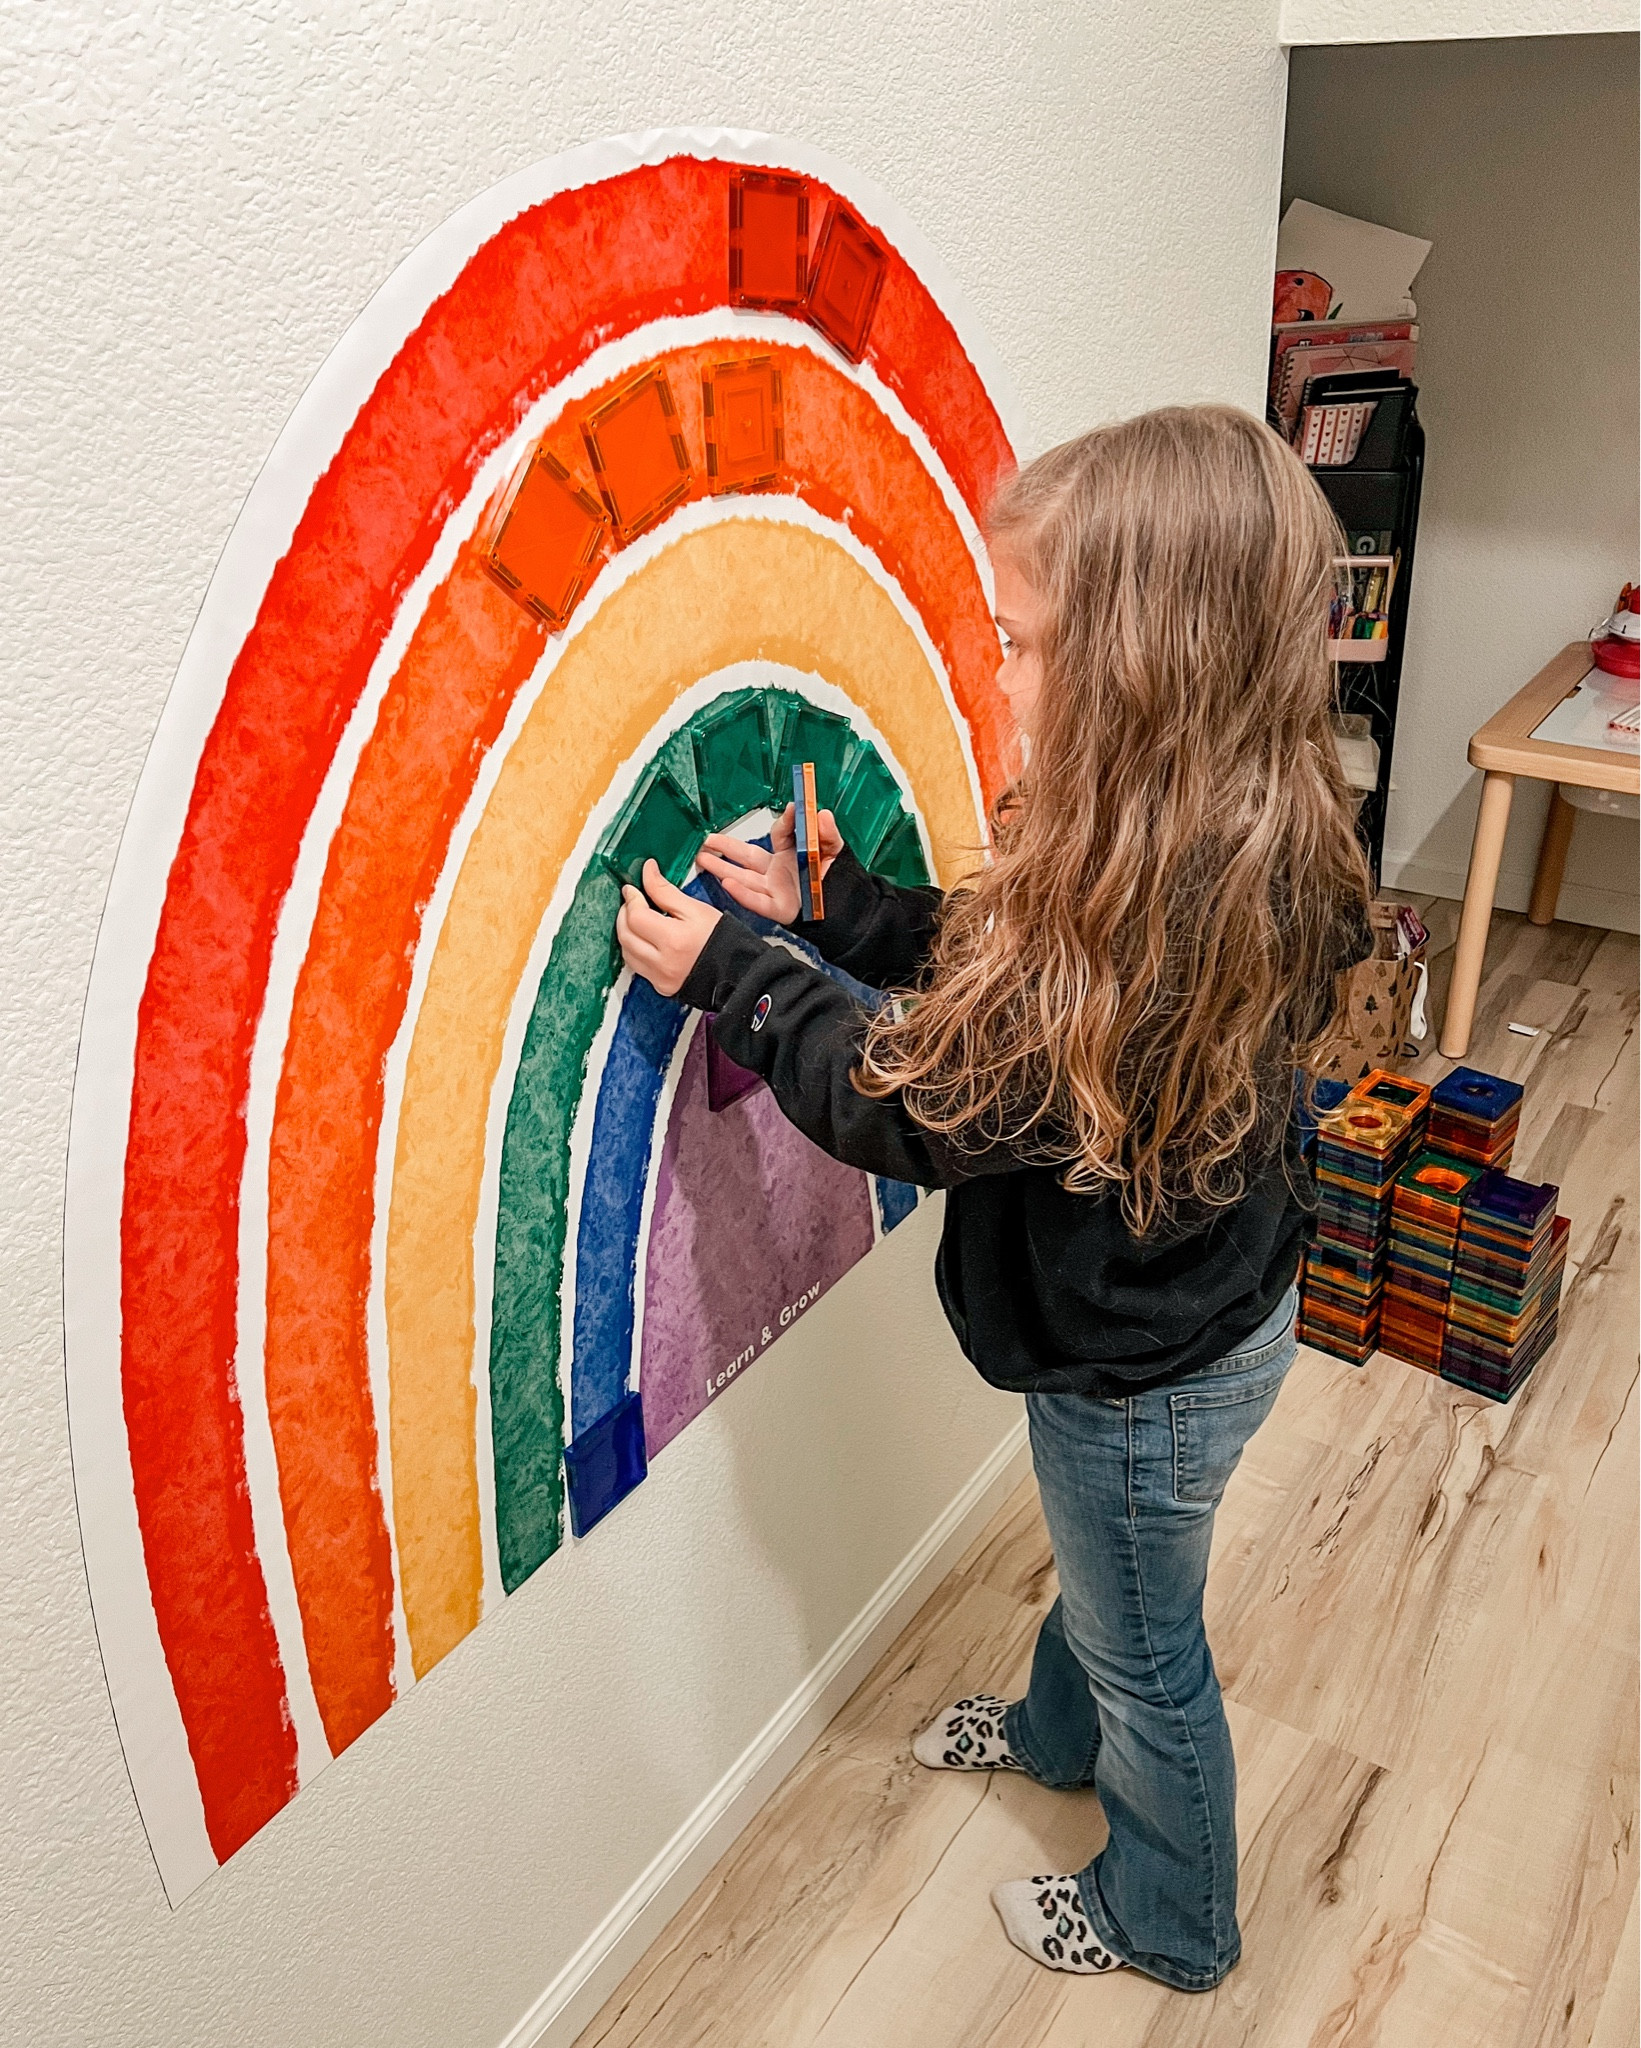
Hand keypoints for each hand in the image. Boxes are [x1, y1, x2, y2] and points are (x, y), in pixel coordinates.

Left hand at [615, 862, 721, 996]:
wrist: (739, 971)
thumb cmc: (723, 940)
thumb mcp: (696, 909)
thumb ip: (666, 891)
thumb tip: (648, 872)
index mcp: (674, 940)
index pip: (636, 917)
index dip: (631, 899)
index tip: (632, 888)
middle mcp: (663, 963)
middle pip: (625, 935)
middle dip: (624, 914)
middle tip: (632, 901)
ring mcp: (661, 978)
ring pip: (627, 952)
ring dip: (626, 932)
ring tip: (637, 918)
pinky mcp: (661, 986)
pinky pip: (637, 966)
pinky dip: (634, 949)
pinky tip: (643, 939)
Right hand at [695, 804, 842, 923]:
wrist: (850, 911)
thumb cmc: (839, 882)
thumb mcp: (835, 853)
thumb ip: (828, 834)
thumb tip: (821, 813)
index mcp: (791, 854)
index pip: (781, 834)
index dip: (785, 822)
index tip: (791, 808)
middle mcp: (778, 871)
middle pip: (747, 856)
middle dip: (726, 847)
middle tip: (707, 839)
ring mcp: (776, 889)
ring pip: (743, 878)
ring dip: (722, 868)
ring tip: (702, 859)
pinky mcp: (779, 908)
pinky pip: (757, 901)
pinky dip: (742, 894)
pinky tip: (726, 883)